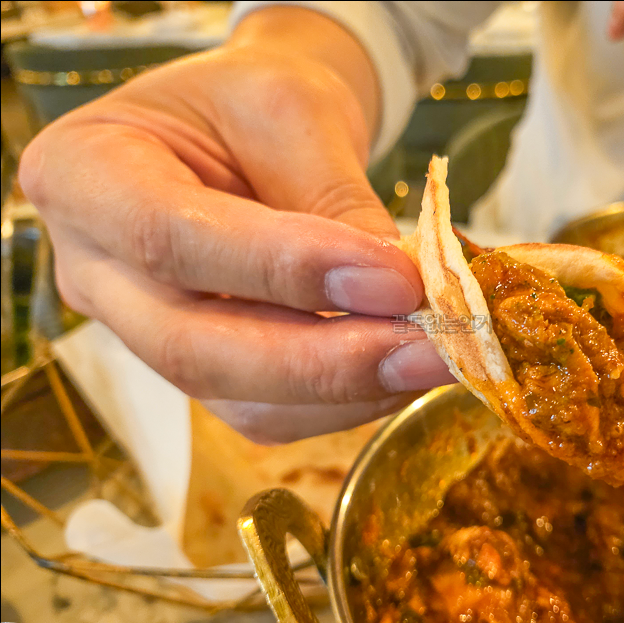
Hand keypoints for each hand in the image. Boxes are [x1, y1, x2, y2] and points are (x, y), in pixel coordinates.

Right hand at [19, 9, 453, 443]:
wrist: (243, 130)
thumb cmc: (252, 103)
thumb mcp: (291, 113)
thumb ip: (335, 202)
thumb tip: (402, 290)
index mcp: (84, 174)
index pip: (170, 237)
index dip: (283, 268)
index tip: (393, 278)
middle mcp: (97, 272)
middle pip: (193, 348)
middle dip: (322, 361)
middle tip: (429, 349)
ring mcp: (146, 333)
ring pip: (235, 397)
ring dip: (345, 391)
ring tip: (433, 358)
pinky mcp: (205, 370)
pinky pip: (267, 412)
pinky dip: (343, 401)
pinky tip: (401, 369)